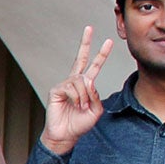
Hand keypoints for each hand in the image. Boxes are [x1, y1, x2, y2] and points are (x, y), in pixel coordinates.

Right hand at [40, 26, 115, 155]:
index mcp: (86, 86)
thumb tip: (88, 82)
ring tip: (81, 107)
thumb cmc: (79, 124)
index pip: (94, 66)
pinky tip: (74, 105)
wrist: (65, 135)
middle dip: (85, 42)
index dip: (101, 54)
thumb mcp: (96, 110)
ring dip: (85, 96)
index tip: (108, 41)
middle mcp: (75, 82)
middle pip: (81, 58)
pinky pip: (72, 87)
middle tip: (89, 28)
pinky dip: (77, 98)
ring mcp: (65, 85)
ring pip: (82, 81)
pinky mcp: (56, 90)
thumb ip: (97, 95)